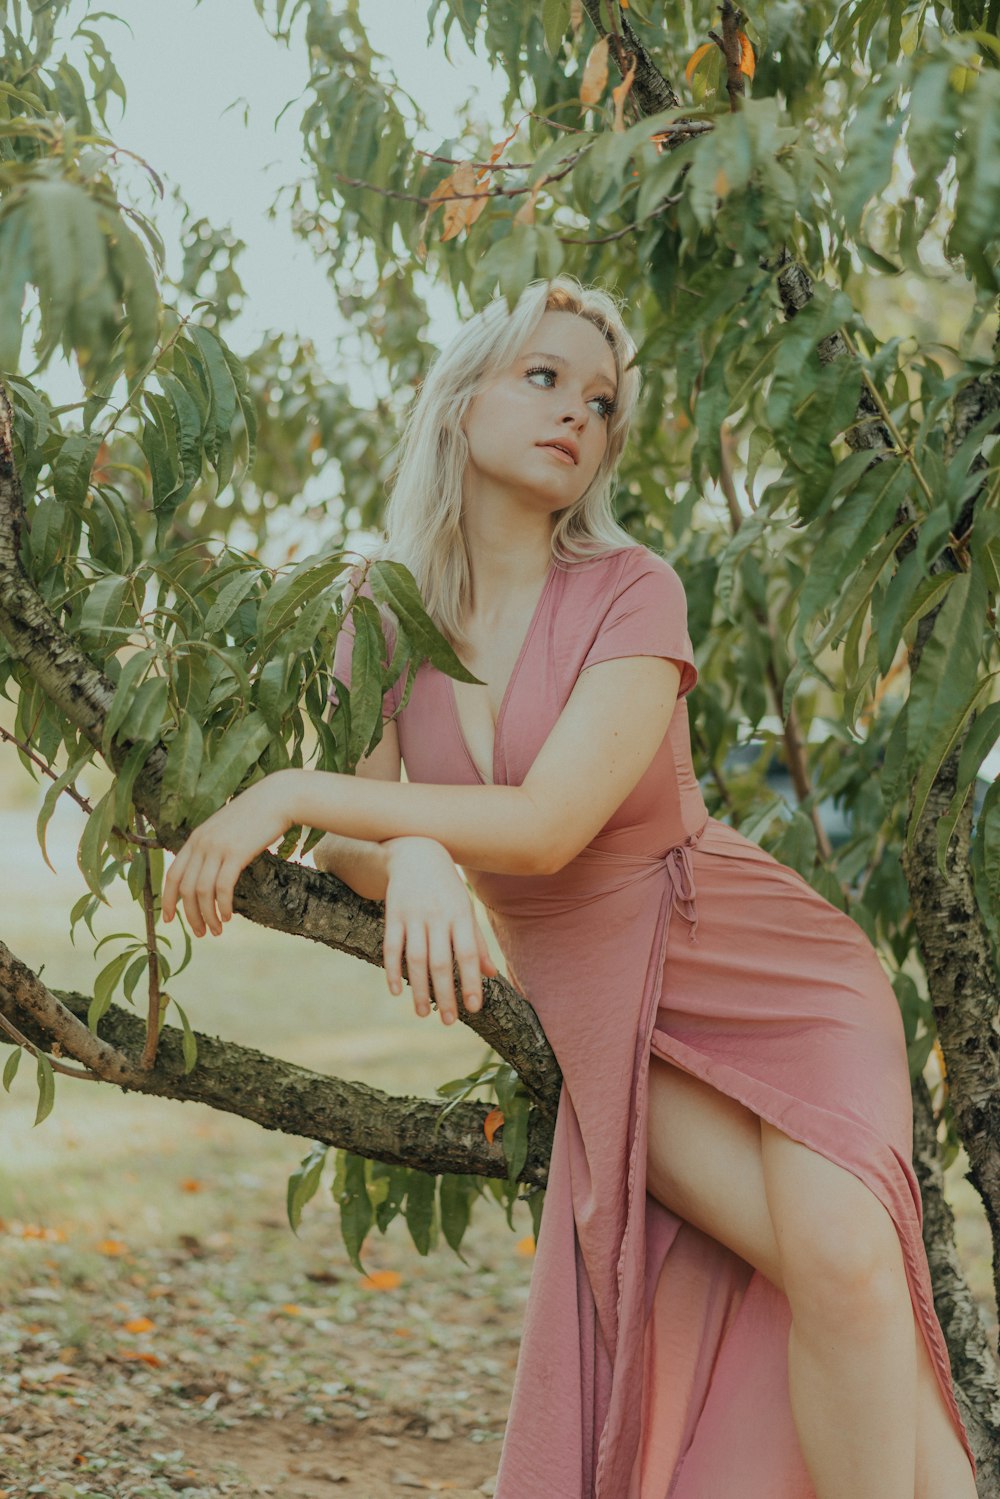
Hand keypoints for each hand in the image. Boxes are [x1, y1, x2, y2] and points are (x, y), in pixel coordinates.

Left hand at [162, 773, 294, 936]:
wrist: (278, 798)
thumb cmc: (256, 815)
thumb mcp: (226, 829)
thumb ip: (214, 847)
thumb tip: (208, 872)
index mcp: (196, 838)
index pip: (172, 874)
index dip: (168, 899)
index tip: (168, 918)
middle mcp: (202, 843)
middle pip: (185, 888)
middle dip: (190, 915)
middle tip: (201, 932)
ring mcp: (218, 847)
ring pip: (202, 892)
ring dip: (208, 915)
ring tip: (216, 930)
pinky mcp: (236, 853)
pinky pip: (222, 887)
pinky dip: (223, 906)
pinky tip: (228, 916)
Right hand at [383, 838, 499, 1025]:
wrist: (416, 851)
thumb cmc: (447, 887)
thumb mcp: (466, 909)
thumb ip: (477, 942)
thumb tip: (491, 974)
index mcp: (460, 915)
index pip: (468, 954)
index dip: (471, 982)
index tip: (473, 1008)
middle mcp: (437, 916)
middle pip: (441, 962)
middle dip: (444, 994)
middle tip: (448, 1021)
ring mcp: (413, 915)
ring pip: (415, 959)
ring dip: (419, 989)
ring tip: (423, 1013)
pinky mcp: (393, 915)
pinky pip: (391, 947)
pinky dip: (392, 970)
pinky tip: (397, 992)